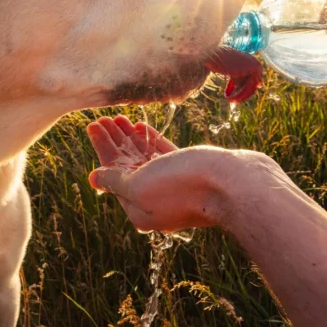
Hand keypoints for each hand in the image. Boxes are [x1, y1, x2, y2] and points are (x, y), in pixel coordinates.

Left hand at [86, 115, 228, 231]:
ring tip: (118, 118)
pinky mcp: (191, 173)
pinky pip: (164, 156)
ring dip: (130, 138)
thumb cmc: (183, 186)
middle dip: (113, 141)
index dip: (102, 149)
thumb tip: (94, 178)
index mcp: (139, 209)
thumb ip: (115, 182)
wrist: (234, 184)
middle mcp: (155, 200)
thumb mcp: (139, 186)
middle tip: (101, 119)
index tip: (92, 126)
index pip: (113, 175)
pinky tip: (142, 127)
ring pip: (145, 159)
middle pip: (127, 166)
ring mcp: (174, 186)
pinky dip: (151, 142)